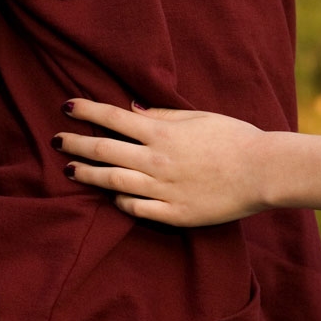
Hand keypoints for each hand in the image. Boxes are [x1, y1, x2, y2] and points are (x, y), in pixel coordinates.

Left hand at [55, 100, 270, 226]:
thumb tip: (129, 111)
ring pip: (113, 181)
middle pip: (104, 150)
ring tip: (72, 169)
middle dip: (76, 143)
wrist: (263, 171)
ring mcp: (163, 189)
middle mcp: (156, 161)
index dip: (87, 111)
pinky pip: (136, 209)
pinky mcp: (173, 213)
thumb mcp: (198, 117)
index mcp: (162, 133)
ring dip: (88, 174)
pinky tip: (111, 196)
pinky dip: (119, 201)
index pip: (113, 118)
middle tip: (57, 141)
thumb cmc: (234, 138)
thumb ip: (161, 115)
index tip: (67, 107)